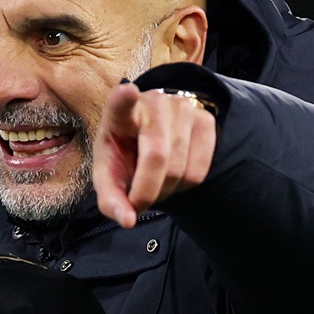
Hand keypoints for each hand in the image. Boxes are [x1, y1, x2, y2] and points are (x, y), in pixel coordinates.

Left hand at [93, 84, 216, 227]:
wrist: (149, 136)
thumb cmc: (124, 153)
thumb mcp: (108, 174)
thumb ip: (110, 199)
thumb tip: (128, 221)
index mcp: (119, 113)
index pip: (120, 102)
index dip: (123, 98)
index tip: (126, 91)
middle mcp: (153, 103)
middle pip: (157, 156)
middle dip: (147, 192)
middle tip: (139, 202)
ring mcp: (183, 108)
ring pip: (180, 169)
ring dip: (166, 192)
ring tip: (154, 183)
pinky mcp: (205, 120)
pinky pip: (199, 171)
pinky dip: (184, 186)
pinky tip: (173, 175)